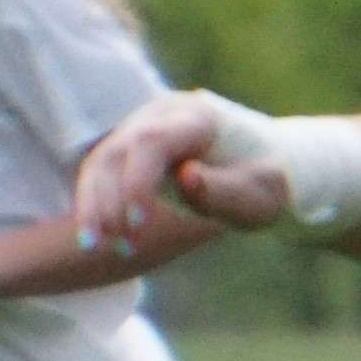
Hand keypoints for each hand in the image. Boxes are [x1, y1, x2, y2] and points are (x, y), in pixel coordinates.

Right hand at [76, 91, 289, 254]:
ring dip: (93, 203)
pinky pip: (101, 169)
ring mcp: (143, 126)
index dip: (138, 182)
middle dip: (107, 198)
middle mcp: (162, 115)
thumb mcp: (260, 194)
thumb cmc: (267, 183)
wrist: (264, 162)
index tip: (138, 224)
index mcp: (198, 118)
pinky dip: (93, 201)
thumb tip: (185, 176)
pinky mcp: (131, 145)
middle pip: (118, 150)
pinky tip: (93, 236)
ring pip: (102, 159)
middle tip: (112, 244)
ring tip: (93, 245)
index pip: (153, 143)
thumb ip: (226, 189)